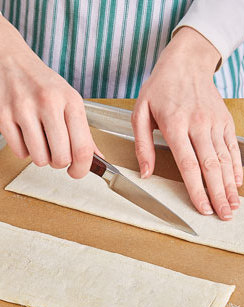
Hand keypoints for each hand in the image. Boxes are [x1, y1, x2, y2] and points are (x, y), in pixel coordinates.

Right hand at [0, 16, 101, 178]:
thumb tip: (98, 159)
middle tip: (58, 155)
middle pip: (61, 157)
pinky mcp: (3, 116)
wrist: (12, 62)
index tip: (78, 172)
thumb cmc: (45, 84)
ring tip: (42, 142)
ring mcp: (23, 109)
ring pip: (39, 159)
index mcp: (71, 101)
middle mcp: (48, 103)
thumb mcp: (71, 102)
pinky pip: (19, 152)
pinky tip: (27, 136)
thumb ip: (85, 133)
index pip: (83, 148)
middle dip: (60, 163)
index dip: (82, 168)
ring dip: (42, 158)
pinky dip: (25, 151)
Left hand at [132, 27, 242, 219]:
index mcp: (175, 125)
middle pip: (210, 166)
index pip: (188, 164)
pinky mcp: (225, 120)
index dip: (197, 189)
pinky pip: (233, 147)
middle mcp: (198, 125)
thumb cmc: (160, 88)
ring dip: (229, 185)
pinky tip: (237, 183)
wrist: (186, 63)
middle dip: (218, 194)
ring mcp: (214, 122)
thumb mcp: (140, 113)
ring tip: (233, 205)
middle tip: (224, 215)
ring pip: (224, 160)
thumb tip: (145, 174)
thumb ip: (142, 145)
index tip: (203, 208)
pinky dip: (236, 166)